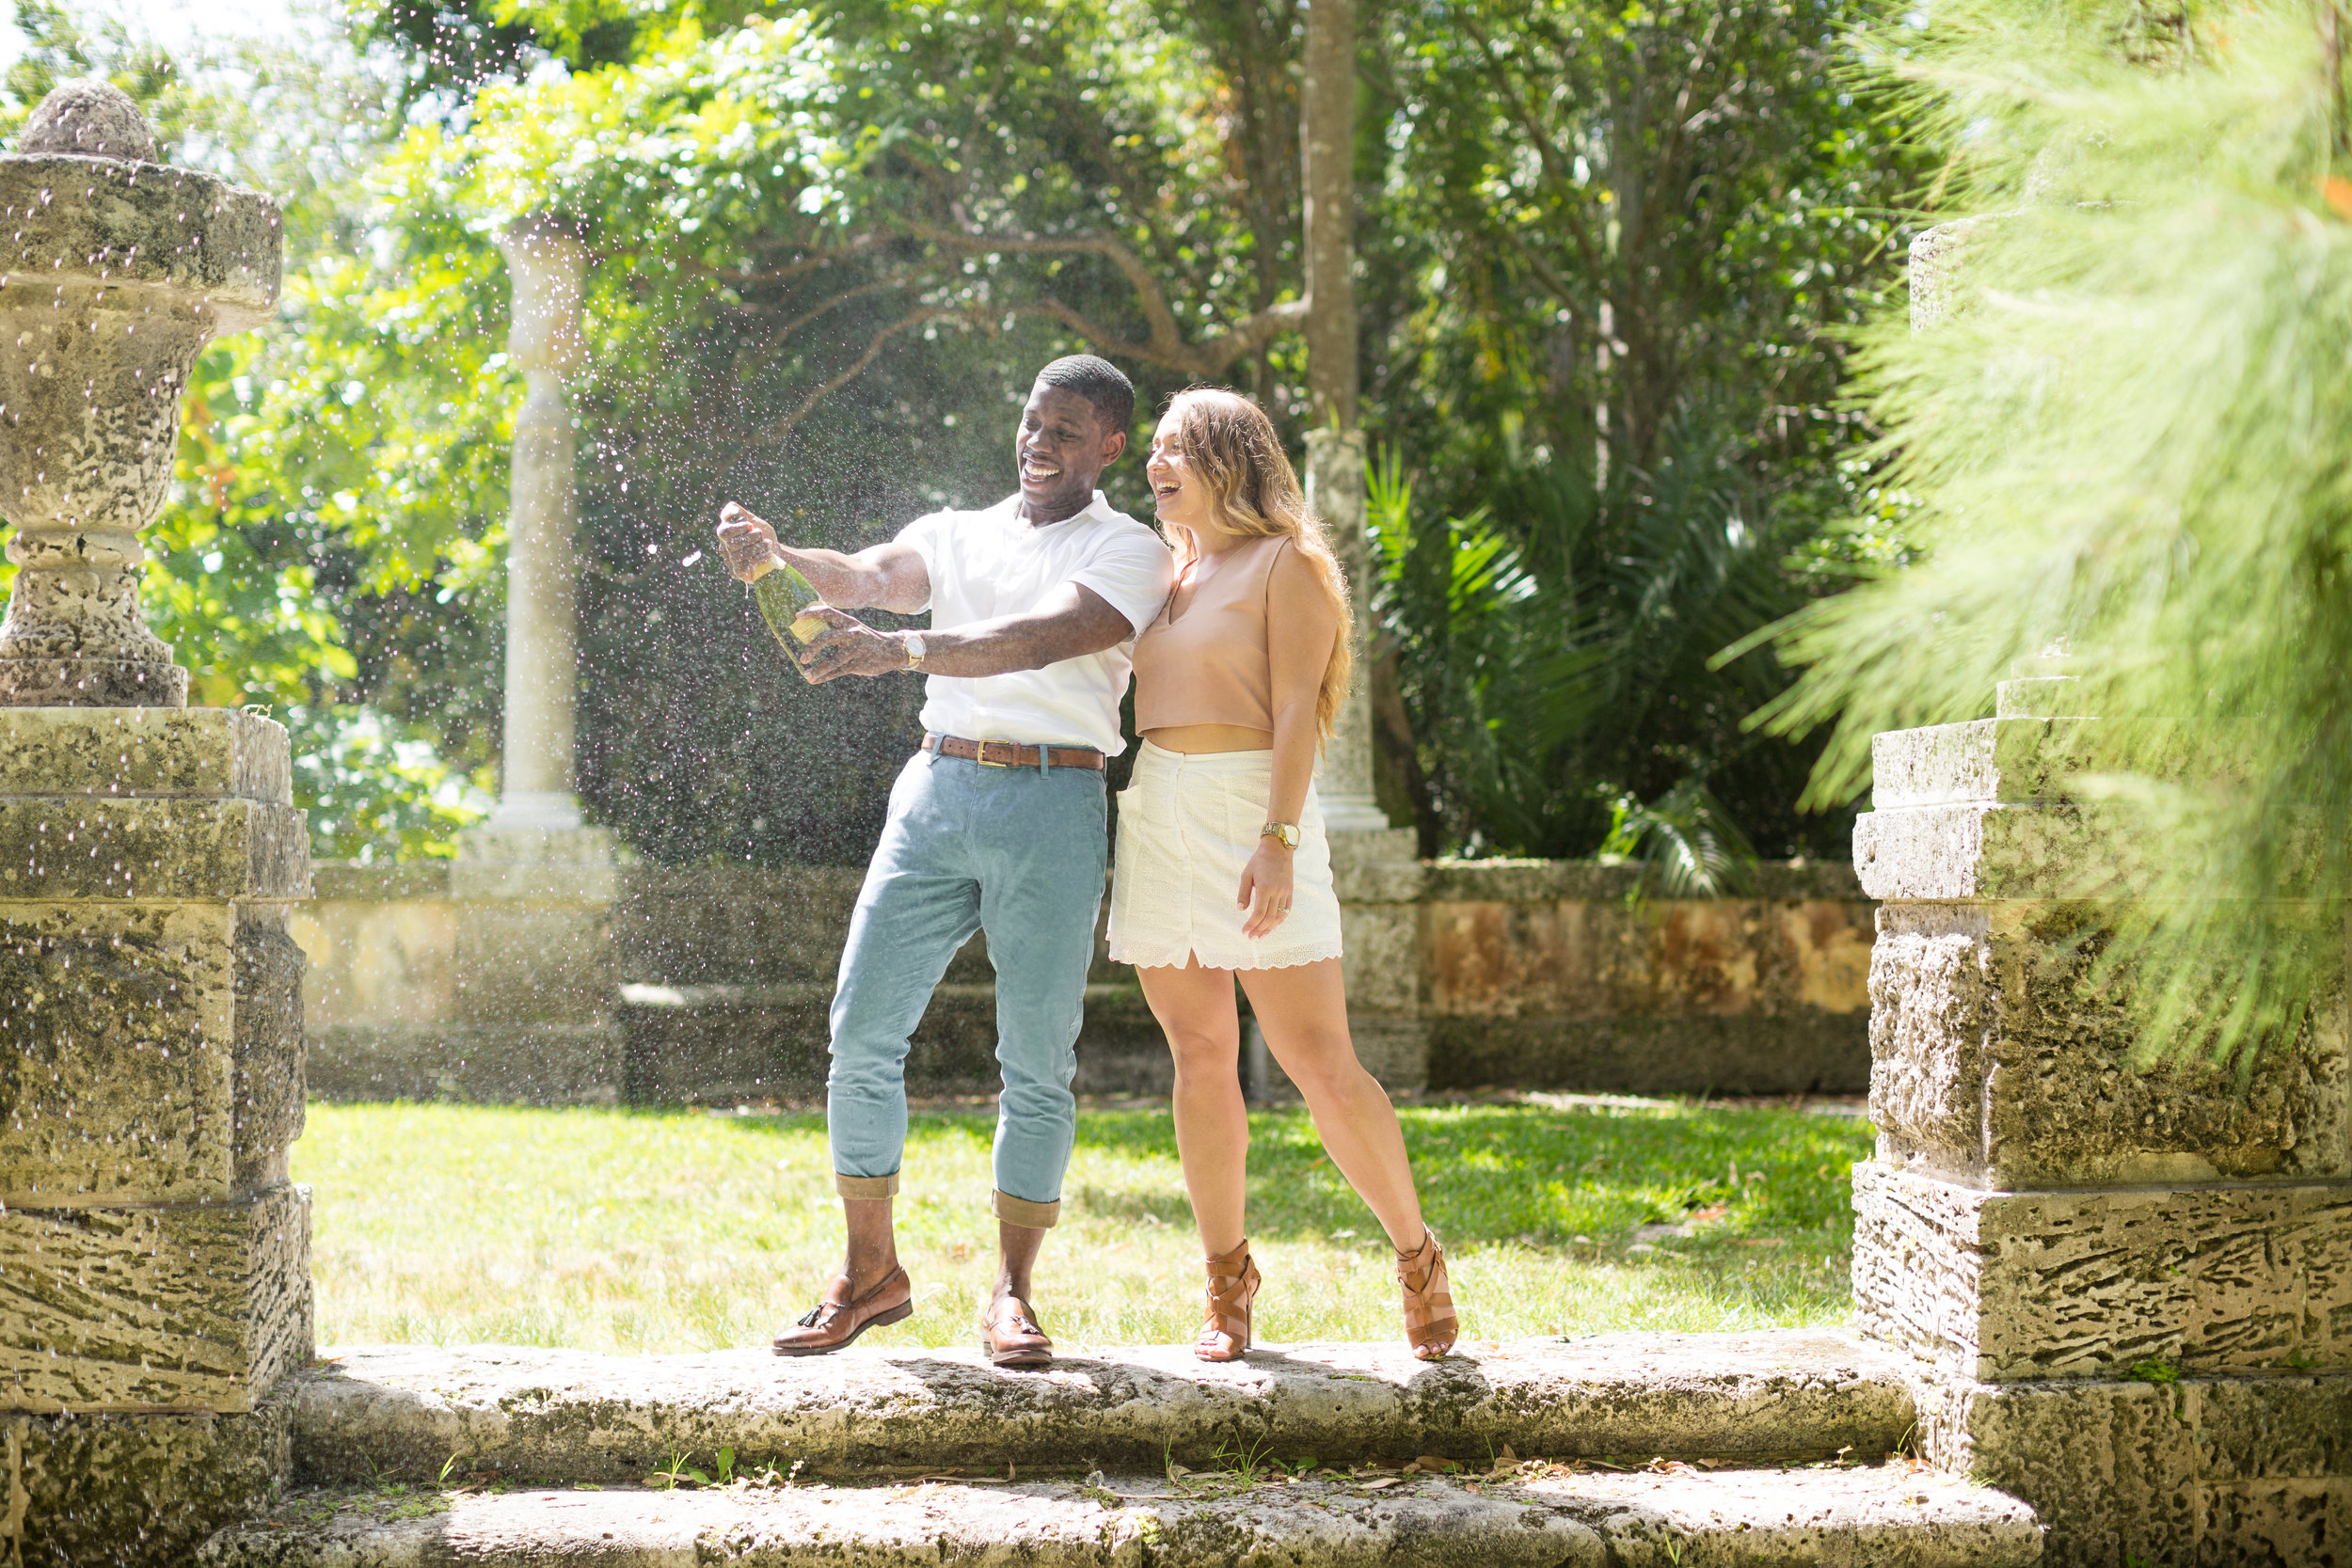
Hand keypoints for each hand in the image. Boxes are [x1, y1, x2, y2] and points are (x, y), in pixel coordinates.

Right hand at [715, 501, 782, 581]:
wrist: (775, 553)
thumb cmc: (763, 536)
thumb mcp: (753, 520)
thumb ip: (741, 512)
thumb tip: (732, 510)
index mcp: (725, 534)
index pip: (724, 532)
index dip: (738, 528)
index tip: (751, 525)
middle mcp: (724, 549)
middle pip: (733, 544)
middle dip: (751, 538)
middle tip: (762, 535)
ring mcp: (730, 562)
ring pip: (740, 555)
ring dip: (758, 547)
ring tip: (768, 544)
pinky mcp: (738, 573)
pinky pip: (746, 567)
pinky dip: (759, 559)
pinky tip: (768, 554)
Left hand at [794, 606, 910, 684]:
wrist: (892, 650)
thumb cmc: (865, 640)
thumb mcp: (854, 629)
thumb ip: (836, 631)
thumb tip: (809, 636)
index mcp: (848, 622)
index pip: (828, 612)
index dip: (812, 613)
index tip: (797, 616)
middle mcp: (852, 633)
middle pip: (827, 637)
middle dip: (812, 648)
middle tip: (802, 658)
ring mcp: (857, 649)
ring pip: (833, 660)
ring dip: (818, 669)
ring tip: (806, 675)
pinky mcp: (860, 663)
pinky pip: (839, 671)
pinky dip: (825, 676)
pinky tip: (815, 680)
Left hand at [1236, 837, 1294, 938]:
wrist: (1278, 849)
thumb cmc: (1259, 860)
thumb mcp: (1246, 874)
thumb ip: (1243, 893)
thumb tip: (1240, 910)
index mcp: (1265, 888)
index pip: (1259, 913)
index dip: (1252, 924)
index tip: (1244, 931)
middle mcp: (1277, 892)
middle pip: (1269, 917)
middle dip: (1259, 930)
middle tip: (1251, 938)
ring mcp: (1286, 892)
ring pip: (1279, 916)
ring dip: (1270, 928)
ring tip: (1260, 935)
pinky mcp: (1290, 891)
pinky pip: (1286, 910)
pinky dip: (1279, 920)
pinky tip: (1272, 926)